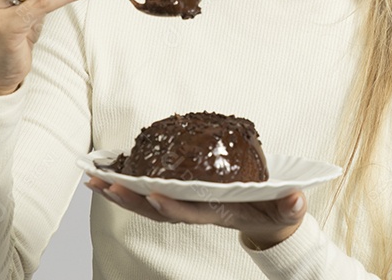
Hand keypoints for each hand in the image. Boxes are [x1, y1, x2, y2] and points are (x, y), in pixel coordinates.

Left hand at [84, 175, 305, 249]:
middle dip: (130, 199)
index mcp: (217, 212)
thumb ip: (291, 204)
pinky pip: (150, 191)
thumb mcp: (286, 208)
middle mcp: (196, 211)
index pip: (189, 213)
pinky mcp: (182, 195)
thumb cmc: (274, 210)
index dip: (170, 206)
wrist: (268, 219)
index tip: (152, 194)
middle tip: (104, 184)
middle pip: (156, 210)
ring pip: (147, 203)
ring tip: (94, 178)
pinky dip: (130, 183)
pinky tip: (111, 172)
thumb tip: (297, 198)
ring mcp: (187, 205)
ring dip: (120, 192)